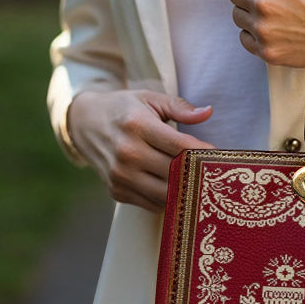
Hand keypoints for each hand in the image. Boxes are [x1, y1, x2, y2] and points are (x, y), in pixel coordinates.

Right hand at [66, 89, 214, 211]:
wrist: (84, 124)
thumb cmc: (124, 109)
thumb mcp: (149, 99)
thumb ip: (180, 107)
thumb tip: (208, 112)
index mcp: (137, 125)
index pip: (180, 147)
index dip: (204, 154)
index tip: (220, 157)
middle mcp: (127, 153)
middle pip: (176, 173)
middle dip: (199, 175)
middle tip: (217, 175)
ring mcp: (120, 176)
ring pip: (166, 195)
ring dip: (186, 192)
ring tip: (202, 186)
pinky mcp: (117, 192)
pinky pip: (152, 204)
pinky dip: (169, 200)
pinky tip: (180, 191)